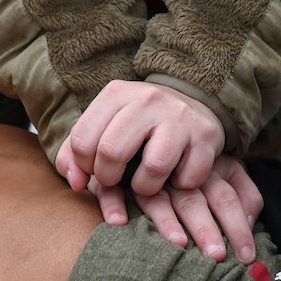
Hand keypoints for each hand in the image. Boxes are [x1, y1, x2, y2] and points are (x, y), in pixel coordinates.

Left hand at [60, 80, 257, 255]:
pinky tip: (176, 174)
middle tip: (117, 180)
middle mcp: (148, 98)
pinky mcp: (206, 135)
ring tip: (145, 182)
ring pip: (153, 167)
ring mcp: (179, 116)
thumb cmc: (137, 126)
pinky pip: (187, 178)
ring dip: (145, 188)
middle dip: (109, 179)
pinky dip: (179, 185)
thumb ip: (75, 155)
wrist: (191, 103)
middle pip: (112, 151)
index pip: (82, 140)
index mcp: (116, 93)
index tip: (94, 171)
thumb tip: (75, 183)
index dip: (83, 167)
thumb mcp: (103, 127)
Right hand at [90, 155, 263, 262]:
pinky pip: (111, 187)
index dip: (237, 224)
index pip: (224, 196)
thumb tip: (254, 217)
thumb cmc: (193, 157)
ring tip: (178, 244)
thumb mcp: (224, 168)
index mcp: (206, 167)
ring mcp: (145, 171)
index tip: (247, 254)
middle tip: (216, 255)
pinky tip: (119, 222)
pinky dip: (114, 203)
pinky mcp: (116, 173)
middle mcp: (177, 171)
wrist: (147, 118)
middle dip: (205, 228)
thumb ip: (245, 191)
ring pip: (156, 196)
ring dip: (166, 221)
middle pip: (192, 199)